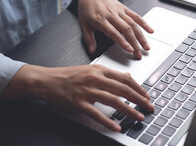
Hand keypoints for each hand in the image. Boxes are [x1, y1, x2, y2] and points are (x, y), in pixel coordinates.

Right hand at [0, 64, 153, 131]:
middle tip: (149, 106)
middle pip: (123, 89)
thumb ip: (109, 74)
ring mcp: (87, 91)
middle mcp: (95, 79)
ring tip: (139, 116)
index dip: (138, 88)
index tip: (146, 95)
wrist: (46, 80)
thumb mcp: (90, 70)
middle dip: (139, 99)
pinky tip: (117, 126)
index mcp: (99, 70)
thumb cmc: (67, 75)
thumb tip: (127, 77)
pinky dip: (108, 121)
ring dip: (129, 110)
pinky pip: (96, 113)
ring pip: (113, 101)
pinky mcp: (78, 103)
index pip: (125, 78)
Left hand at [78, 0, 153, 58]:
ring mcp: (119, 11)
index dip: (123, 42)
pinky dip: (144, 23)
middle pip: (126, 30)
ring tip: (146, 46)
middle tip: (139, 54)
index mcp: (100, 19)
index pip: (114, 33)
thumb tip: (92, 51)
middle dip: (135, 43)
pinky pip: (136, 16)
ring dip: (141, 36)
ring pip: (133, 24)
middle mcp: (111, 14)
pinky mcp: (124, 8)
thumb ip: (89, 39)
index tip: (130, 50)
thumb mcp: (83, 24)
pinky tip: (150, 31)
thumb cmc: (87, 7)